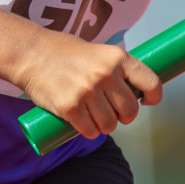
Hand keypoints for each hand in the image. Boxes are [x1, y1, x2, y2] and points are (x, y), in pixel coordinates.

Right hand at [14, 29, 162, 140]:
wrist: (31, 53)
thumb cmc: (64, 53)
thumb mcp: (98, 52)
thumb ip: (115, 69)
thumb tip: (135, 90)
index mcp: (117, 57)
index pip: (151, 82)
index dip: (153, 96)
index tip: (147, 101)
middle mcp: (106, 74)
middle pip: (130, 110)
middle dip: (123, 116)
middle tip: (111, 111)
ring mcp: (88, 91)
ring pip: (110, 125)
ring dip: (104, 126)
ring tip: (93, 116)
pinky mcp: (70, 107)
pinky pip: (90, 131)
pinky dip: (88, 131)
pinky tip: (82, 123)